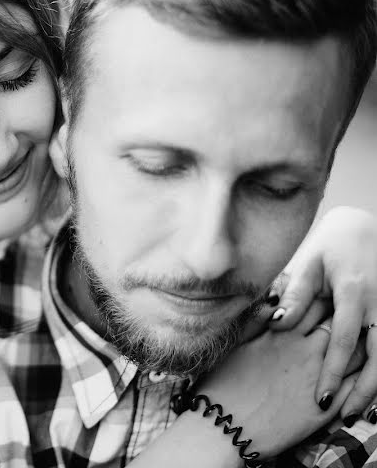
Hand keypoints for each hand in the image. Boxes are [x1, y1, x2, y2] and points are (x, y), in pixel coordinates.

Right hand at [194, 300, 364, 459]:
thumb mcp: (237, 343)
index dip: (320, 299)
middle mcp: (306, 351)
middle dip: (343, 318)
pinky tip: (360, 375)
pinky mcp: (326, 407)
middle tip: (343, 319)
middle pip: (338, 324)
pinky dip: (362, 377)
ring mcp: (319, 378)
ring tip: (354, 345)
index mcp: (283, 333)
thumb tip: (274, 298)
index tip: (322, 299)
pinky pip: (356, 387)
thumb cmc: (224, 384)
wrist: (227, 426)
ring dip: (357, 346)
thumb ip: (258, 319)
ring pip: (354, 353)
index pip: (313, 304)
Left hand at [267, 206, 376, 422]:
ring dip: (376, 386)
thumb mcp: (310, 264)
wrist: (365, 228)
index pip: (344, 340)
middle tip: (346, 416)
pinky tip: (369, 391)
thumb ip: (296, 294)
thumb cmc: (332, 247)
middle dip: (364, 391)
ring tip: (358, 412)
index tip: (320, 398)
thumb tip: (278, 322)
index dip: (332, 371)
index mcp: (355, 292)